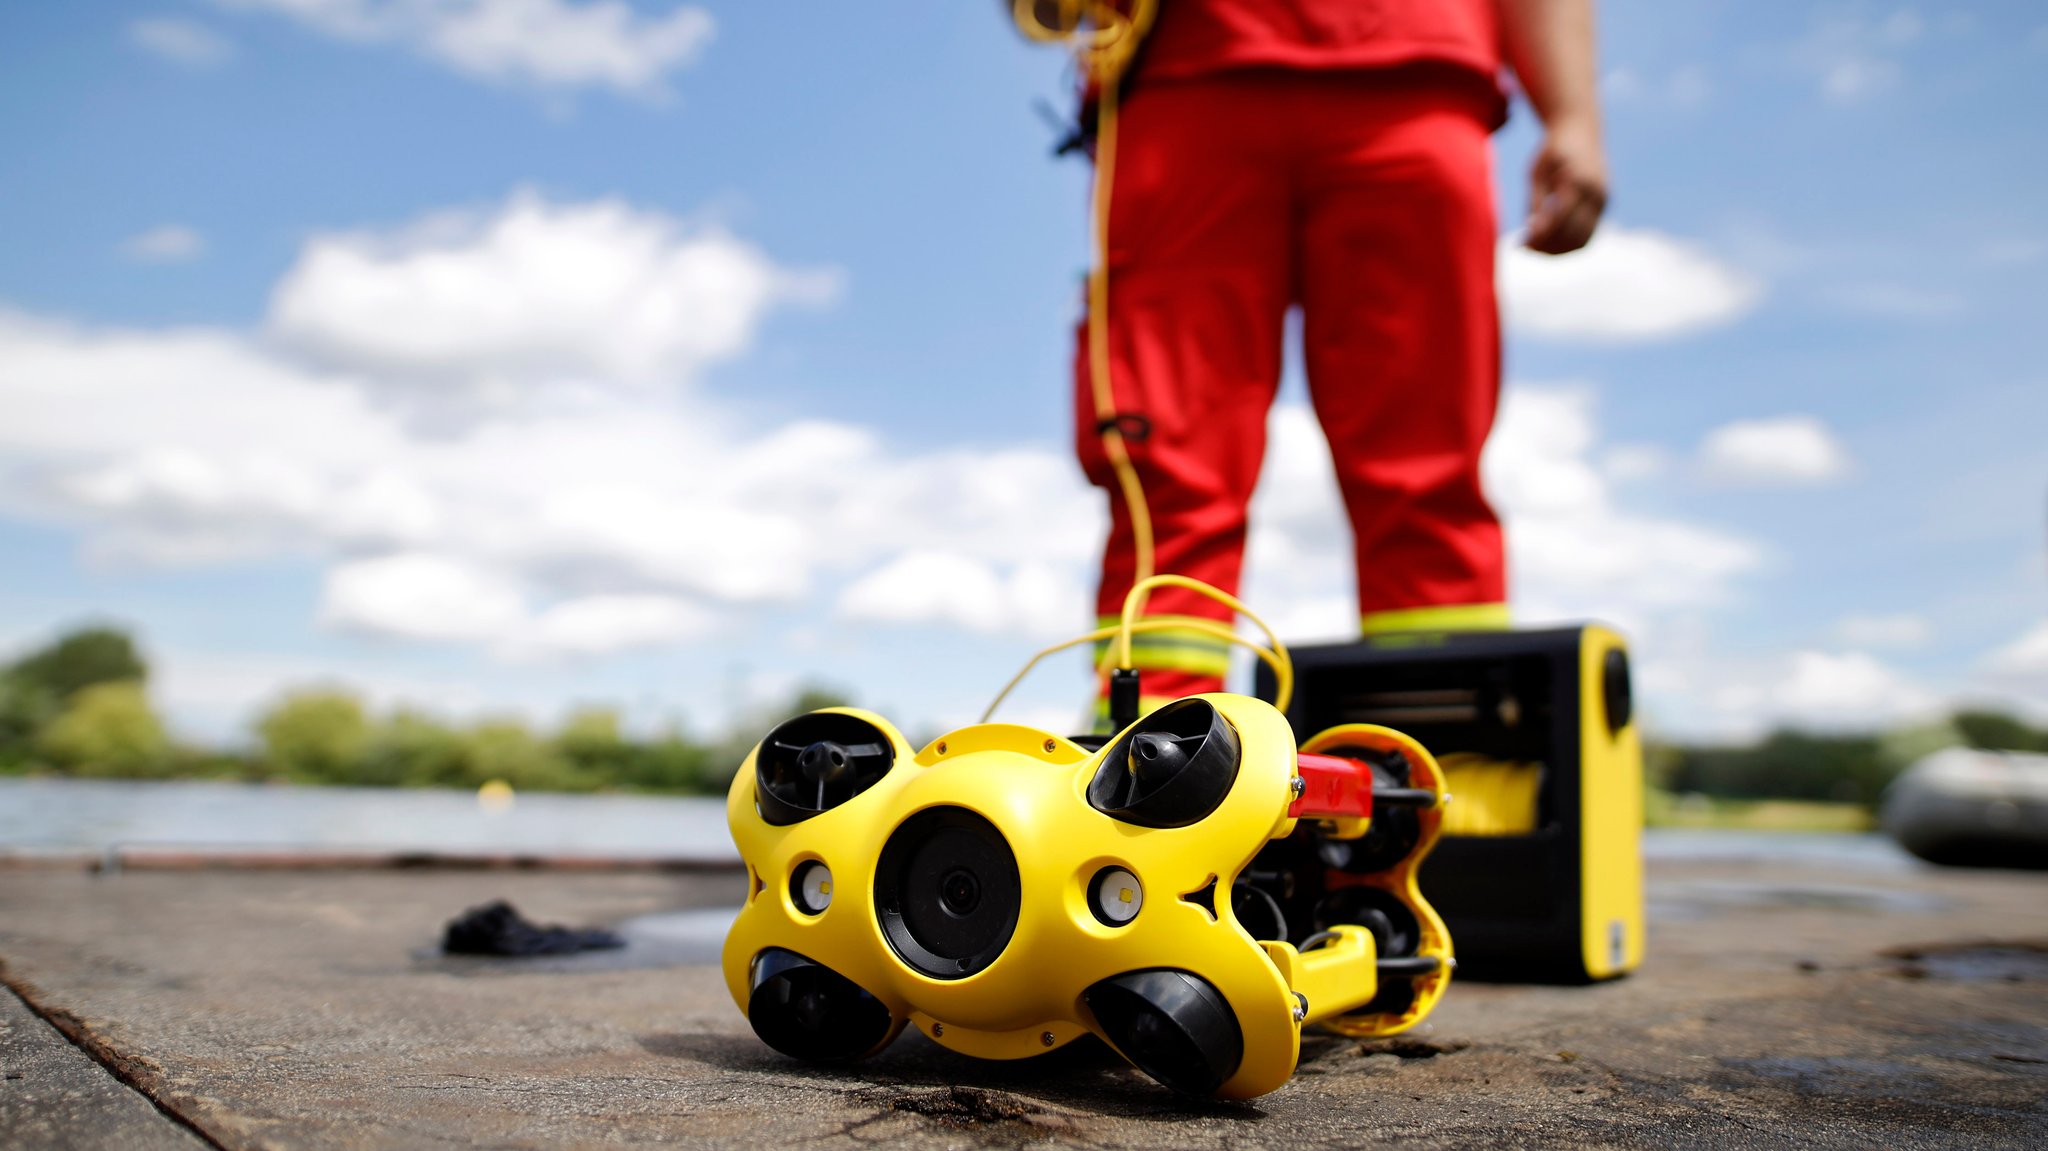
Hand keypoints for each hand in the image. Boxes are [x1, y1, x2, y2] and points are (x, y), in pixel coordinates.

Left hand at [1524, 118, 1607, 254]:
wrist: (1580, 129)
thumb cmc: (1552, 150)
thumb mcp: (1537, 173)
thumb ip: (1535, 202)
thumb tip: (1532, 233)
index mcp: (1577, 180)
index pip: (1559, 221)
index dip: (1539, 238)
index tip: (1519, 244)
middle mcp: (1595, 192)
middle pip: (1572, 235)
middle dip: (1547, 247)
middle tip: (1523, 248)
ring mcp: (1603, 199)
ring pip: (1583, 240)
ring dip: (1558, 250)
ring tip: (1534, 248)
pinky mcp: (1604, 203)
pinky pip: (1588, 233)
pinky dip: (1569, 243)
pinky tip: (1549, 242)